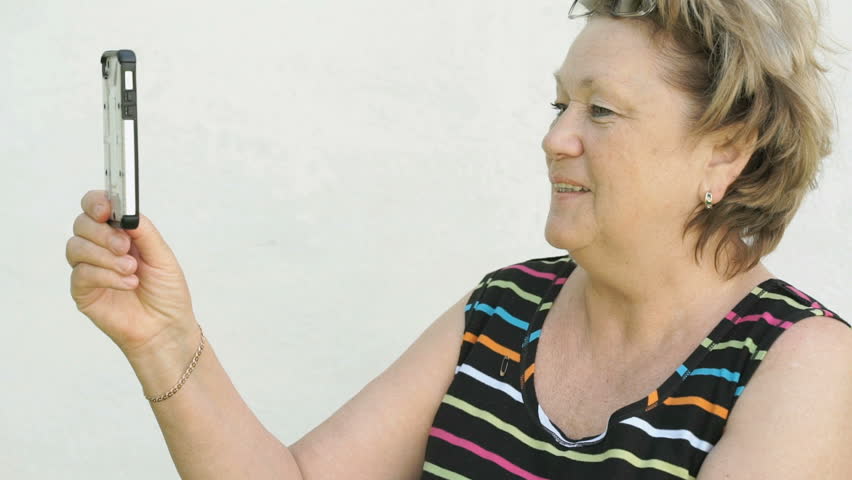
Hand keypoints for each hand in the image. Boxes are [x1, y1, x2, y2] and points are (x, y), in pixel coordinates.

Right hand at [67, 190, 196, 359]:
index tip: (106, 209)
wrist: (166, 327)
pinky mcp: (82, 291)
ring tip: (131, 270)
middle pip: (82, 224)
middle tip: (125, 247)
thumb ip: (144, 232)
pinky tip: (127, 284)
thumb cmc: (166, 292)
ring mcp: (89, 268)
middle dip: (103, 233)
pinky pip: (81, 274)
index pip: (96, 207)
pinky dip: (106, 276)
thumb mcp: (162, 256)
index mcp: (120, 233)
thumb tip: (128, 212)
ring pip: (77, 247)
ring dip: (106, 257)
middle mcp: (101, 247)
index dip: (96, 203)